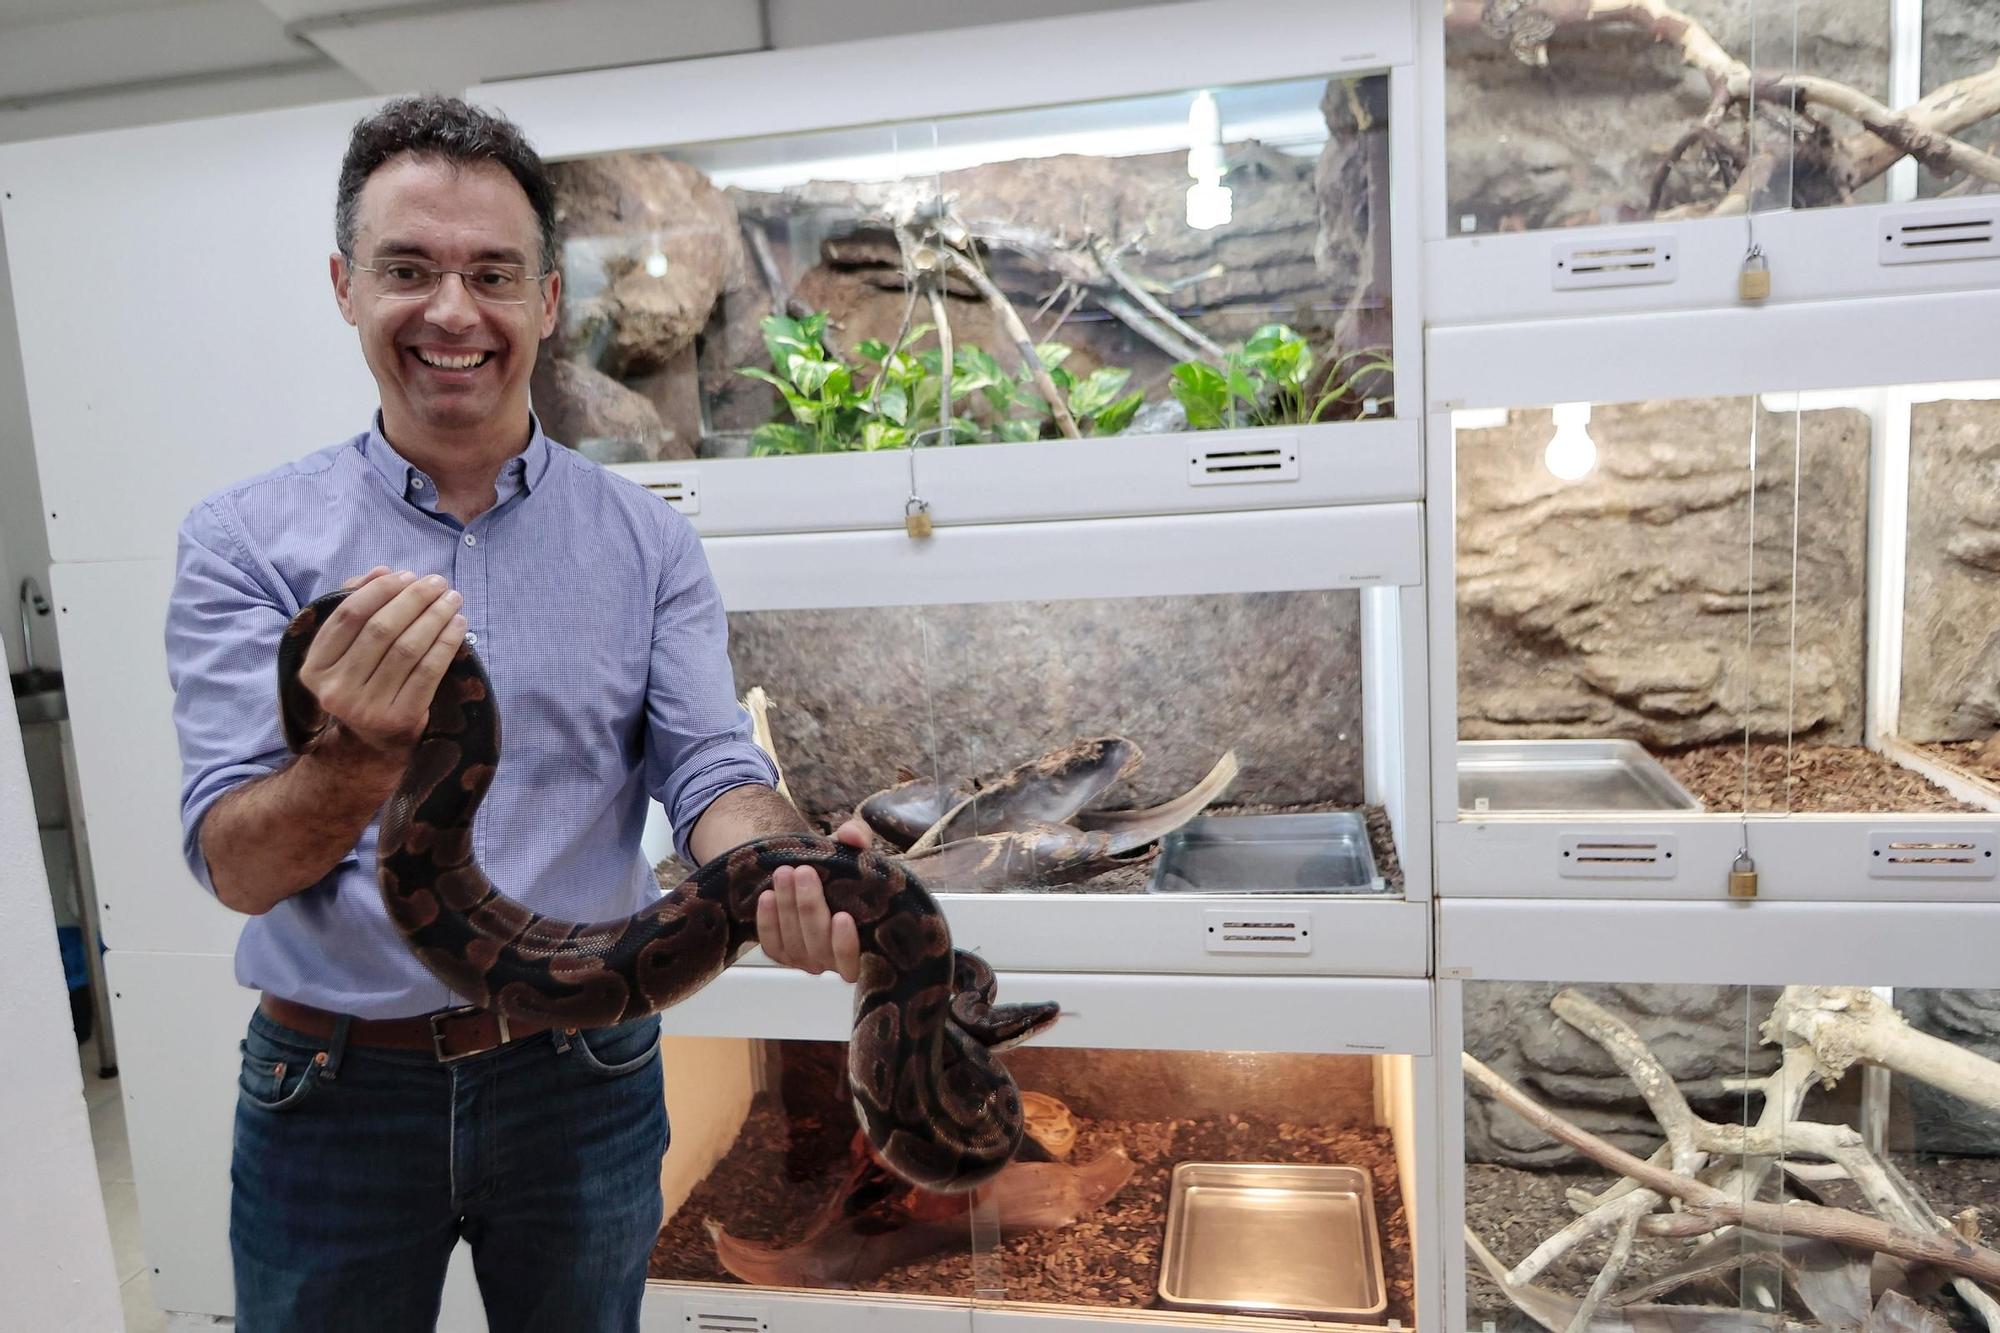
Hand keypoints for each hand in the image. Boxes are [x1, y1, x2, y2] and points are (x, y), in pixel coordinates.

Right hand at [296, 566, 466, 756]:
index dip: (380, 590)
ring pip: (407, 648)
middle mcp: (335, 690)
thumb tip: (381, 572)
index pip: (348, 616)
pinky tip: (458, 624)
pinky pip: (428, 671)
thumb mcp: (347, 648)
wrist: (375, 740)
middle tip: (437, 582)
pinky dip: (446, 643)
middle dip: (414, 599)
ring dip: (435, 617)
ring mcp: (366, 707)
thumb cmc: (363, 679)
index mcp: (315, 667)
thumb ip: (356, 605)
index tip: (407, 575)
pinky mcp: (399, 718)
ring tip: (452, 598)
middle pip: (380, 630)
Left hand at [756, 819, 866, 983]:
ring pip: (794, 944)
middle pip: (818, 946)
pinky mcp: (781, 954)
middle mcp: (832, 961)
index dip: (847, 944)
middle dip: (810, 908)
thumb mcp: (850, 850)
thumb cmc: (839, 871)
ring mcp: (806, 960)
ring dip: (787, 908)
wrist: (810, 874)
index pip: (853, 961)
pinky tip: (766, 897)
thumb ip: (857, 838)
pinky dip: (767, 923)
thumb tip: (853, 835)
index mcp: (861, 946)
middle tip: (803, 872)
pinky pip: (772, 945)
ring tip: (783, 873)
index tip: (842, 916)